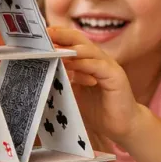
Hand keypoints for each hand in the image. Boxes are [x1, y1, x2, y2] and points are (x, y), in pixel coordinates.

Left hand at [49, 26, 142, 142]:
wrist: (121, 126)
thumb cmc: (98, 111)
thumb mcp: (74, 93)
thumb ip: (62, 81)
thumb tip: (41, 72)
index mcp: (88, 62)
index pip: (72, 43)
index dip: (57, 37)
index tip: (39, 37)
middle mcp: (98, 60)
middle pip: (80, 40)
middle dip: (62, 35)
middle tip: (45, 34)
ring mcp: (108, 66)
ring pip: (89, 50)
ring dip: (70, 48)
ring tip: (54, 48)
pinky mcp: (115, 76)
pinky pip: (98, 66)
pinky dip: (84, 64)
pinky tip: (70, 64)